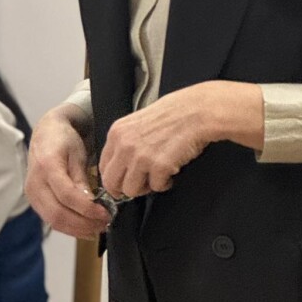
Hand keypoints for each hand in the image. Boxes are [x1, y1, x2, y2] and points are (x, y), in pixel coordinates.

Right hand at [24, 106, 108, 238]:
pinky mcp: (34, 202)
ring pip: (54, 221)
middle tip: (105, 224)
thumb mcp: (77, 154)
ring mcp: (31, 195)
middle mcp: (35, 183)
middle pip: (58, 214)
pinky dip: (69, 227)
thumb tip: (92, 204)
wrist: (46, 135)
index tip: (106, 213)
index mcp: (47, 166)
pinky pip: (51, 220)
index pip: (67, 195)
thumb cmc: (64, 141)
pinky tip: (86, 227)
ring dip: (77, 229)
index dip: (87, 208)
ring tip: (98, 227)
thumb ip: (82, 179)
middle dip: (84, 224)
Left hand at [98, 80, 262, 198]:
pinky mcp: (159, 166)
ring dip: (146, 186)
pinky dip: (165, 183)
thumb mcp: (138, 121)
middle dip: (126, 188)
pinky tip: (171, 170)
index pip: (103, 167)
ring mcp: (141, 157)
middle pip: (112, 183)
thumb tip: (121, 165)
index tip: (123, 181)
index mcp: (117, 132)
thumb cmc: (173, 113)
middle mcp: (124, 145)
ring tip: (159, 174)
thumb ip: (126, 141)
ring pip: (131, 190)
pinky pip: (157, 188)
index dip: (114, 178)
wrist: (197, 111)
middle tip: (141, 184)